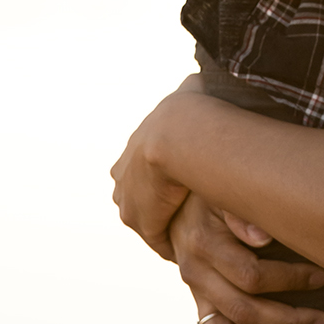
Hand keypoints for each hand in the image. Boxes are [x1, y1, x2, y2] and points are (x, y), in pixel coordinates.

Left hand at [110, 91, 198, 255]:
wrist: (178, 133)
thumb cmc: (192, 108)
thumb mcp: (190, 89)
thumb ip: (192, 87)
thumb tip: (200, 79)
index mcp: (132, 149)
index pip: (143, 169)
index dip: (163, 175)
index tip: (181, 181)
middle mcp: (123, 176)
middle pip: (141, 195)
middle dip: (158, 200)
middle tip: (185, 206)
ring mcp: (130, 199)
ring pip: (149, 216)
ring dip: (167, 221)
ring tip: (194, 229)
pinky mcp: (142, 220)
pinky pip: (158, 237)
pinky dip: (173, 241)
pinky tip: (191, 244)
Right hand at [170, 195, 323, 323]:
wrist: (183, 200)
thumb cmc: (219, 191)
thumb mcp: (227, 190)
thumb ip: (243, 211)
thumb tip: (263, 237)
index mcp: (204, 243)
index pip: (251, 275)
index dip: (290, 279)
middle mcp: (196, 273)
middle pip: (244, 309)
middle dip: (289, 318)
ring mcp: (197, 294)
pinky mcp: (201, 306)